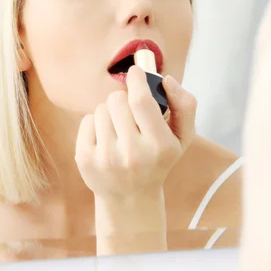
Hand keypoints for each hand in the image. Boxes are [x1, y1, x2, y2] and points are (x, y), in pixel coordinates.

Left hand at [75, 65, 196, 200]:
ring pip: (101, 108)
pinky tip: (106, 139)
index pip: (142, 101)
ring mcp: (106, 158)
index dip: (137, 79)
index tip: (135, 72)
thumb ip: (185, 105)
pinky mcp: (85, 159)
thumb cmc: (158, 160)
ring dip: (110, 112)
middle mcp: (132, 154)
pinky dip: (96, 124)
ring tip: (119, 130)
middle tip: (129, 114)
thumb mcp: (182, 138)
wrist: (131, 198)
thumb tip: (167, 79)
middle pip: (117, 100)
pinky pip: (87, 120)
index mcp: (159, 146)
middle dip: (123, 99)